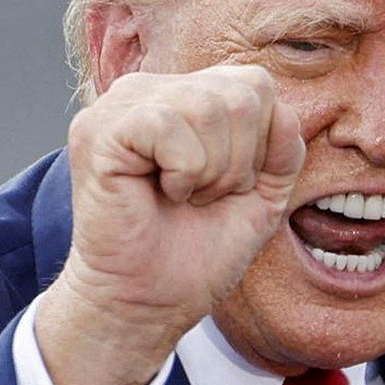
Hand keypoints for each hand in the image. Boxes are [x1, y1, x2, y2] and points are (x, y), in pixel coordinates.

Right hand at [35, 65, 303, 384]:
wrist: (153, 301)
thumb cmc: (201, 247)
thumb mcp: (265, 191)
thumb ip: (284, 147)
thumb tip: (283, 112)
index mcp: (187, 93)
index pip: (257, 83)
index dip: (262, 144)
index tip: (230, 186)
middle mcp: (152, 88)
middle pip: (241, 93)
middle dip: (240, 160)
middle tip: (205, 195)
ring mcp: (121, 104)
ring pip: (208, 106)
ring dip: (212, 170)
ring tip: (186, 195)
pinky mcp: (100, 129)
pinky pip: (169, 125)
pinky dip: (184, 172)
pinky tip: (163, 193)